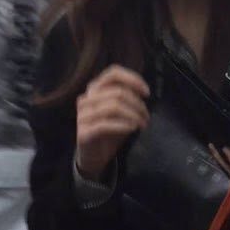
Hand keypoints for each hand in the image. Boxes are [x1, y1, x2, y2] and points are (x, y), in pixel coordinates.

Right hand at [76, 65, 149, 180]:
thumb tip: (141, 91)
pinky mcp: (83, 132)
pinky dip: (123, 125)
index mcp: (94, 89)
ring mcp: (82, 115)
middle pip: (117, 92)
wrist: (95, 156)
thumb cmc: (110, 131)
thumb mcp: (122, 111)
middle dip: (137, 104)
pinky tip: (133, 129)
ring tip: (142, 124)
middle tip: (146, 117)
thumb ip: (128, 98)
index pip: (113, 73)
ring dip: (133, 115)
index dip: (132, 79)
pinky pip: (106, 124)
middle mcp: (86, 99)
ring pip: (113, 107)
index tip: (146, 92)